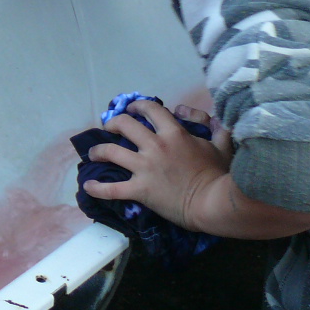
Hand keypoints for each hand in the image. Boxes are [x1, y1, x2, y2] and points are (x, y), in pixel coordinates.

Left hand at [83, 99, 232, 227]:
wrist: (213, 204)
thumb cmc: (218, 175)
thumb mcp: (221, 145)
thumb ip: (214, 127)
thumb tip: (205, 116)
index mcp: (173, 133)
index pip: (150, 109)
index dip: (138, 105)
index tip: (133, 109)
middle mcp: (154, 146)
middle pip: (123, 124)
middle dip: (112, 123)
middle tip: (109, 128)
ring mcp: (144, 168)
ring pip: (111, 151)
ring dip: (98, 151)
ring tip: (94, 153)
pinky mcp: (140, 190)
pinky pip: (112, 189)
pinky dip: (97, 188)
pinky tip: (88, 186)